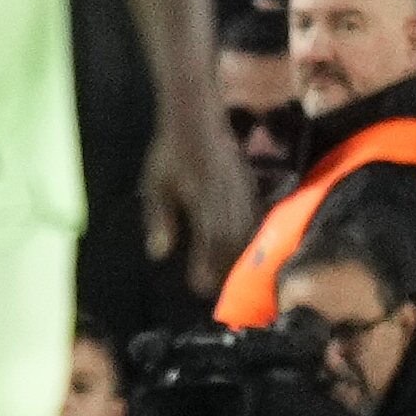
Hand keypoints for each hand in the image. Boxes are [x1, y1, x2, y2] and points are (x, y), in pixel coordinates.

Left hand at [144, 117, 257, 295]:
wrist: (198, 119)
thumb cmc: (171, 154)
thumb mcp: (156, 186)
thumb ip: (159, 219)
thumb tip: (158, 254)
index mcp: (205, 208)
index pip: (210, 249)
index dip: (205, 271)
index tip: (199, 289)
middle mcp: (230, 206)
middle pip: (234, 250)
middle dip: (228, 274)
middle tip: (221, 295)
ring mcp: (245, 198)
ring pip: (250, 238)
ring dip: (243, 260)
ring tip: (237, 282)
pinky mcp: (253, 190)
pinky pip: (258, 222)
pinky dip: (254, 241)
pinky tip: (250, 252)